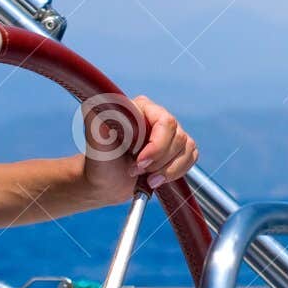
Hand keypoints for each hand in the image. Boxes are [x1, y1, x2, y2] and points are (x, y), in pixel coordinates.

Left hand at [79, 93, 198, 205]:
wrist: (106, 183)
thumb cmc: (100, 163)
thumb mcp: (96, 144)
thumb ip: (96, 123)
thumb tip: (97, 103)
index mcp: (140, 108)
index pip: (165, 122)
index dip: (157, 146)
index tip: (139, 163)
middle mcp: (158, 116)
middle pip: (179, 137)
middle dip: (160, 161)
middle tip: (137, 172)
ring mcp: (170, 133)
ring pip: (187, 148)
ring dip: (168, 170)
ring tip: (147, 179)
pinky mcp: (177, 149)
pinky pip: (191, 157)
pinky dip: (176, 172)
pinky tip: (157, 178)